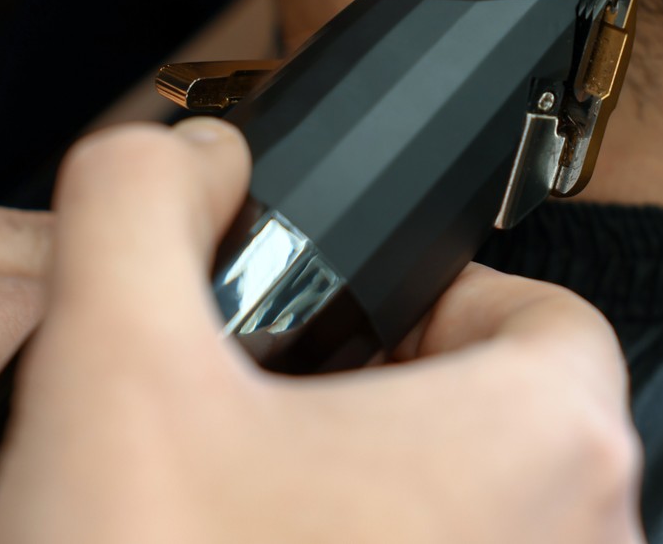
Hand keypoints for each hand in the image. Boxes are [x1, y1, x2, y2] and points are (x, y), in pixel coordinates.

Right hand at [0, 119, 645, 543]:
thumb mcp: (113, 368)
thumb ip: (139, 206)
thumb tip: (180, 154)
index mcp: (550, 440)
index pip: (536, 312)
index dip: (424, 303)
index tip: (331, 338)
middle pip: (509, 421)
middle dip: (387, 410)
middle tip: (269, 435)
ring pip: (483, 522)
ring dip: (380, 507)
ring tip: (253, 519)